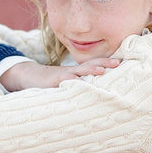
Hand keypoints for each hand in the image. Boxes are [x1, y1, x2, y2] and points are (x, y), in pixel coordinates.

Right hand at [0, 58, 119, 90]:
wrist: (28, 76)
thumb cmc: (50, 82)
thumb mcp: (67, 81)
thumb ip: (80, 83)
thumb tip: (97, 91)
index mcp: (77, 71)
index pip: (95, 65)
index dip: (108, 63)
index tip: (123, 61)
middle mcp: (72, 71)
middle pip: (91, 64)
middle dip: (105, 63)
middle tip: (119, 62)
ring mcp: (62, 75)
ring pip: (79, 71)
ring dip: (91, 69)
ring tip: (103, 70)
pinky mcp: (53, 81)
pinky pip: (63, 81)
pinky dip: (71, 81)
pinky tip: (78, 83)